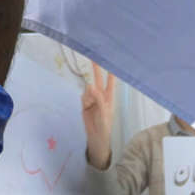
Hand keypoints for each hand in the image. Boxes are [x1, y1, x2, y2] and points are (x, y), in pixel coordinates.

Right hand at [77, 56, 118, 170]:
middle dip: (96, 69)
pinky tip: (86, 107)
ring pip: (88, 89)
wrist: (95, 137)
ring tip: (90, 106)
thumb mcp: (104, 113)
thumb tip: (91, 85)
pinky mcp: (85, 103)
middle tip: (93, 57)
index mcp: (109, 97)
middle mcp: (101, 95)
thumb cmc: (105, 127)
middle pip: (98, 79)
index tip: (110, 60)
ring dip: (88, 95)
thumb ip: (98, 99)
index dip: (111, 71)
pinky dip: (84, 100)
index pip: (111, 82)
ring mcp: (92, 99)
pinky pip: (83, 96)